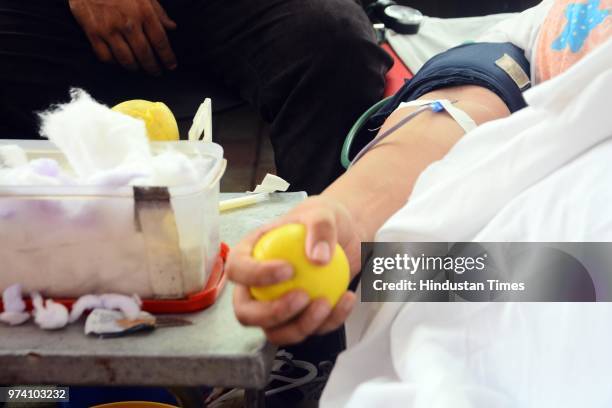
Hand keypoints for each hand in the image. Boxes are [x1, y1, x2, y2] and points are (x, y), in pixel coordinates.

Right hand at [69, 0, 177, 74]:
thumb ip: (158, 11)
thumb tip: (172, 27)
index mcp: (143, 12)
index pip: (160, 41)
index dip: (167, 57)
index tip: (171, 66)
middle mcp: (128, 23)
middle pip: (144, 54)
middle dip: (152, 67)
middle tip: (156, 72)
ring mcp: (109, 29)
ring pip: (126, 59)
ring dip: (134, 67)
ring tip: (138, 68)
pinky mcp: (92, 32)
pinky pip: (105, 56)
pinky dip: (113, 62)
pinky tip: (118, 61)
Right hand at [226, 195, 363, 344]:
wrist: (345, 234)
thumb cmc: (323, 220)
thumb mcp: (322, 213)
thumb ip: (320, 229)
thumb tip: (318, 258)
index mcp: (250, 254)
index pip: (237, 269)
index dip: (255, 275)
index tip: (288, 269)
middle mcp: (256, 286)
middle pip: (246, 313)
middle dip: (271, 314)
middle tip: (302, 297)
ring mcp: (275, 305)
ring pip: (276, 331)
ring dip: (300, 326)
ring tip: (326, 304)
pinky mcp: (299, 318)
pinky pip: (308, 329)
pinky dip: (328, 321)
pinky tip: (346, 300)